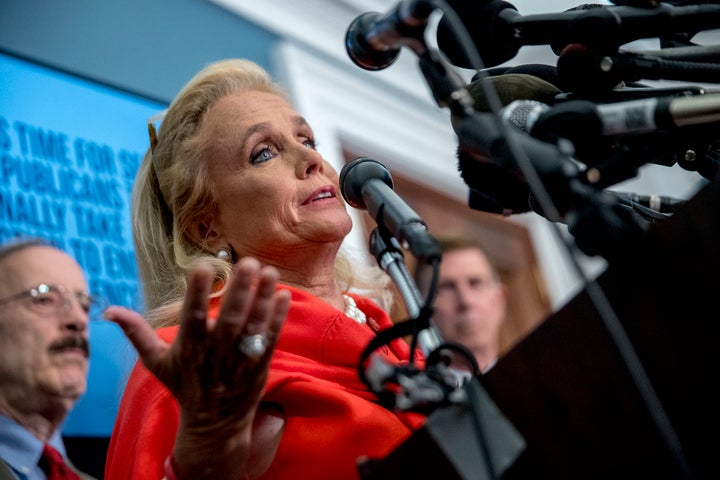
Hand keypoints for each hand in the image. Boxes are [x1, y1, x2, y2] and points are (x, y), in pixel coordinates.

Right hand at [104, 257, 289, 477]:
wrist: (213, 424)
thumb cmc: (184, 386)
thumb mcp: (156, 362)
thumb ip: (136, 333)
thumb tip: (109, 311)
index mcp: (189, 347)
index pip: (191, 316)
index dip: (196, 292)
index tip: (201, 266)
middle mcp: (215, 351)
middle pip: (230, 318)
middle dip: (240, 290)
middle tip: (249, 262)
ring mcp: (239, 358)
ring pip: (253, 325)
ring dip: (263, 298)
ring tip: (270, 271)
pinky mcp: (260, 363)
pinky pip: (270, 337)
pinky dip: (276, 317)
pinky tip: (283, 294)